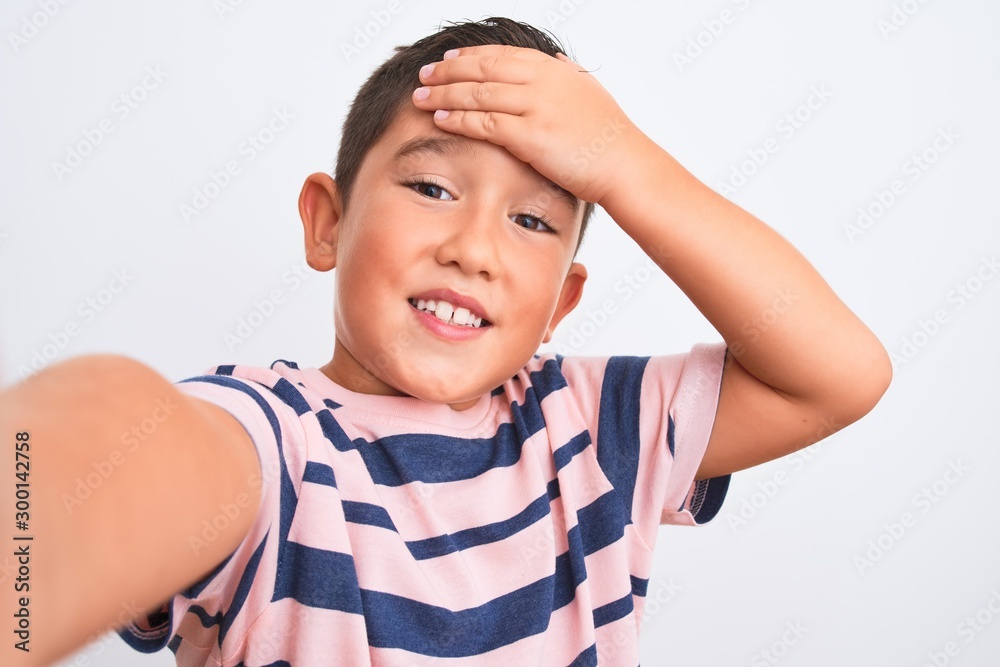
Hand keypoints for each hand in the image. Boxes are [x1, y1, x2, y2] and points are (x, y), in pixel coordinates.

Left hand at [411, 44, 645, 204]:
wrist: (624, 164)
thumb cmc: (608, 136)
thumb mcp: (589, 92)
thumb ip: (567, 74)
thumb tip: (553, 59)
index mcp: (554, 69)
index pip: (501, 54)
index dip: (470, 56)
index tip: (448, 59)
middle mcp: (541, 82)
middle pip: (482, 69)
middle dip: (448, 71)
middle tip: (424, 76)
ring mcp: (535, 107)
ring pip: (477, 94)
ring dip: (443, 94)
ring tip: (420, 97)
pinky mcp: (530, 136)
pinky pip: (483, 123)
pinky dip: (458, 119)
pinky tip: (440, 119)